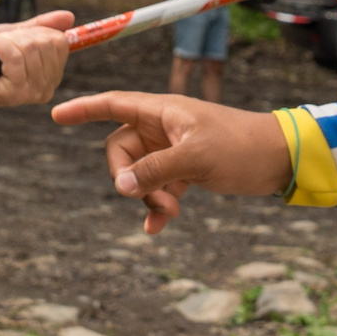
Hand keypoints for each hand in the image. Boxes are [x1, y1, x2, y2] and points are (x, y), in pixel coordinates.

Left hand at [0, 10, 76, 106]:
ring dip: (4, 42)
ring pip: (29, 48)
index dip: (33, 32)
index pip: (60, 41)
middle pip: (45, 42)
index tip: (13, 40)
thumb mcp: (14, 34)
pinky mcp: (15, 95)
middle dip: (17, 37)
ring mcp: (32, 94)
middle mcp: (46, 88)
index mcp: (50, 76)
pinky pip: (14, 57)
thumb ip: (41, 27)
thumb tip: (69, 17)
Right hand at [49, 91, 287, 232]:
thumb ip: (155, 170)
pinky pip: (159, 188)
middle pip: (121, 150)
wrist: (280, 159)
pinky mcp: (186, 170)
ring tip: (172, 212)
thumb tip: (119, 186)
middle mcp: (163, 127)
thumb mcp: (195, 158)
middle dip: (131, 178)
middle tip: (158, 201)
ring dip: (148, 196)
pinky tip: (155, 230)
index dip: (85, 109)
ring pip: (140, 173)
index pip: (114, 105)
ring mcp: (174, 149)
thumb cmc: (241, 146)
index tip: (56, 115)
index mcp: (163, 110)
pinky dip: (157, 207)